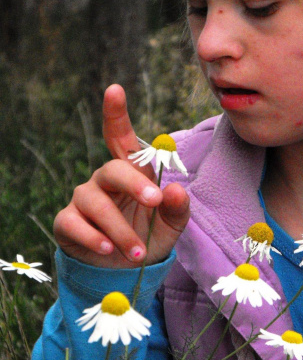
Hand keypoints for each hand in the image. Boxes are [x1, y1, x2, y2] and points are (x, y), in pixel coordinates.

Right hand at [53, 85, 189, 267]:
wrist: (125, 270)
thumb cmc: (149, 235)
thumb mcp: (171, 224)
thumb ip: (177, 207)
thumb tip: (175, 190)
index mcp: (131, 172)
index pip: (121, 138)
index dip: (116, 114)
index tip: (114, 89)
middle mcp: (104, 180)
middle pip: (113, 169)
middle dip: (134, 184)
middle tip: (155, 202)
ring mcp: (84, 199)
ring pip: (96, 202)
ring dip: (120, 228)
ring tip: (138, 252)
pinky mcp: (68, 222)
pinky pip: (75, 224)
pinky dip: (93, 237)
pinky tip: (109, 249)